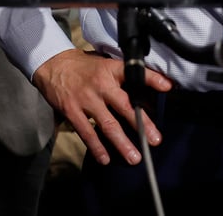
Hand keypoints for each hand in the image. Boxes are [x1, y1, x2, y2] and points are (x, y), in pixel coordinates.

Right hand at [32, 48, 172, 165]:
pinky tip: (105, 158)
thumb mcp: (106, 64)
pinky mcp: (72, 110)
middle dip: (141, 124)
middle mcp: (101, 84)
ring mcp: (86, 99)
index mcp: (111, 69)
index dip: (152, 79)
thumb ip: (123, 79)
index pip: (134, 72)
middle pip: (125, 105)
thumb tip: (147, 97)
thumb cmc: (85, 67)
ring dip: (122, 143)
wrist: (54, 64)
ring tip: (134, 157)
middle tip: (155, 140)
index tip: (168, 87)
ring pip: (107, 124)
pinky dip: (96, 147)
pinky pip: (86, 132)